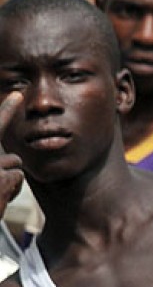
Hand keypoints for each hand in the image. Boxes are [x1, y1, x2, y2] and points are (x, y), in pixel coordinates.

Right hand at [0, 93, 24, 219]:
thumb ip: (0, 167)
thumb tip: (15, 164)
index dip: (5, 110)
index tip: (17, 95)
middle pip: (10, 157)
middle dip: (7, 172)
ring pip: (14, 167)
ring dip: (7, 183)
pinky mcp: (1, 175)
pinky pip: (16, 179)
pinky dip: (8, 191)